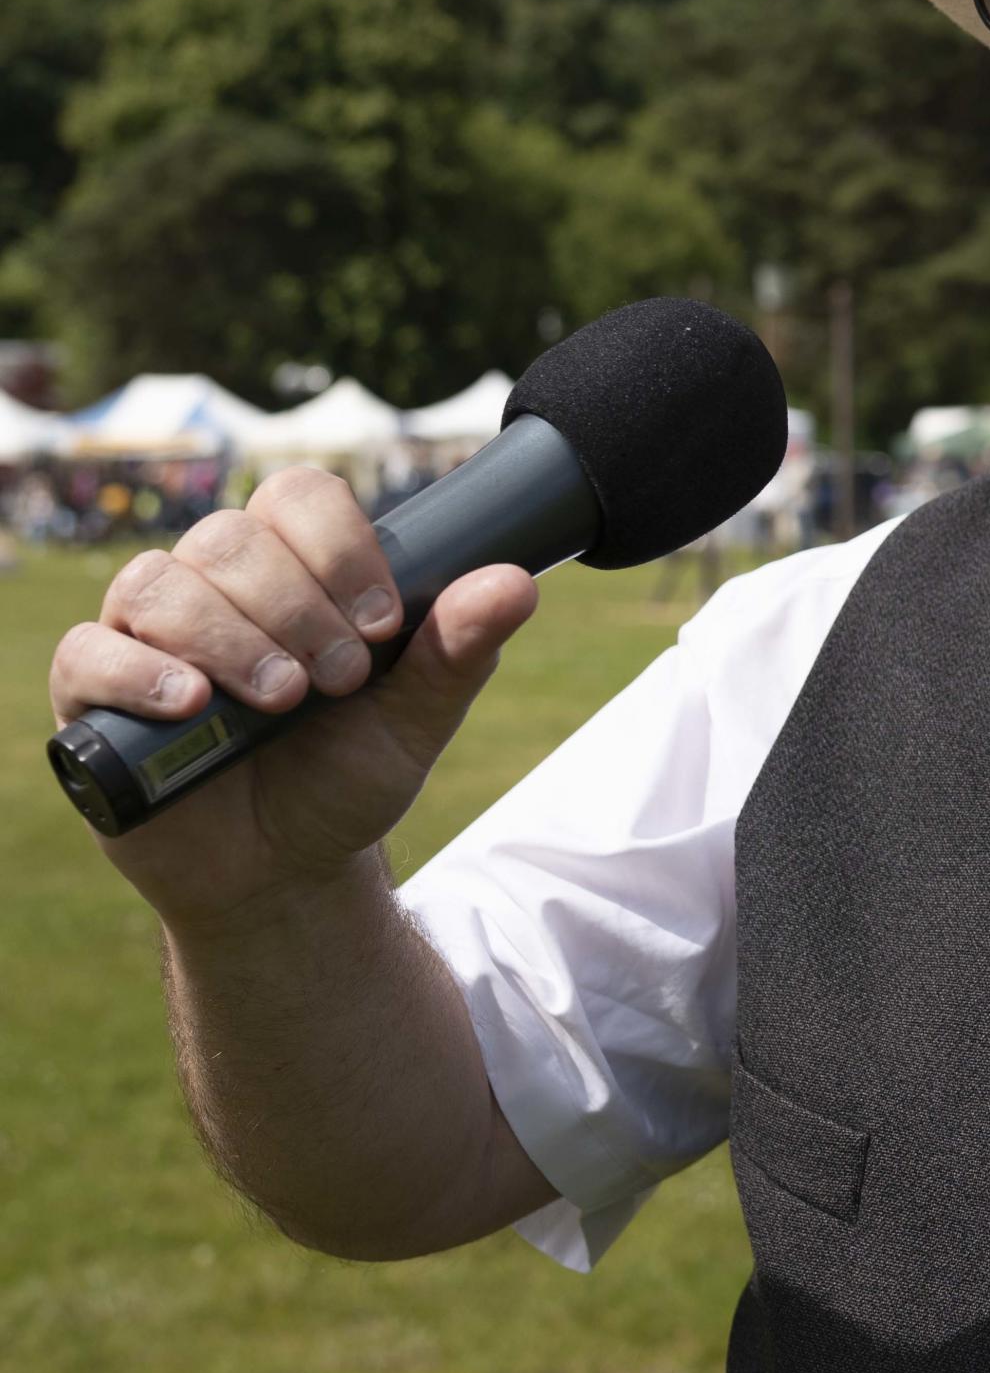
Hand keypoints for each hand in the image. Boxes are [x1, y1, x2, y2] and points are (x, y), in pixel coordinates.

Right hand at [48, 465, 536, 925]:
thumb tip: (518, 581)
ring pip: (158, 583)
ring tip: (282, 699)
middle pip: (230, 538)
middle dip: (296, 605)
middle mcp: (212, 586)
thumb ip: (457, 652)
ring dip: (229, 635)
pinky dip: (140, 672)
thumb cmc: (343, 779)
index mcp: (290, 571)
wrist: (285, 875)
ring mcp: (146, 637)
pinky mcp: (93, 697)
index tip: (381, 625)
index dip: (339, 545)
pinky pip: (89, 652)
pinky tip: (194, 704)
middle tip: (339, 680)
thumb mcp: (412, 723)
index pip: (298, 498)